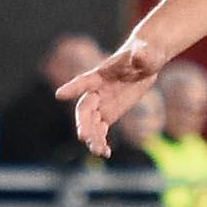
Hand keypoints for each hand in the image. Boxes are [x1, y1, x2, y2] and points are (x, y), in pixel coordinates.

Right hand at [56, 35, 169, 157]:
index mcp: (101, 74)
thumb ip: (142, 55)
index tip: (59, 94)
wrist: (146, 60)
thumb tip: (140, 56)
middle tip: (84, 137)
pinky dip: (100, 141)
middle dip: (83, 123)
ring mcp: (101, 104)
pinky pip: (100, 130)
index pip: (84, 81)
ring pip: (91, 123)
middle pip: (84, 108)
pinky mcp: (109, 114)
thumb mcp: (146, 53)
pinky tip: (105, 153)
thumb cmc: (145, 52)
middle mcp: (96, 90)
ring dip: (92, 137)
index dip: (73, 87)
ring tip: (100, 152)